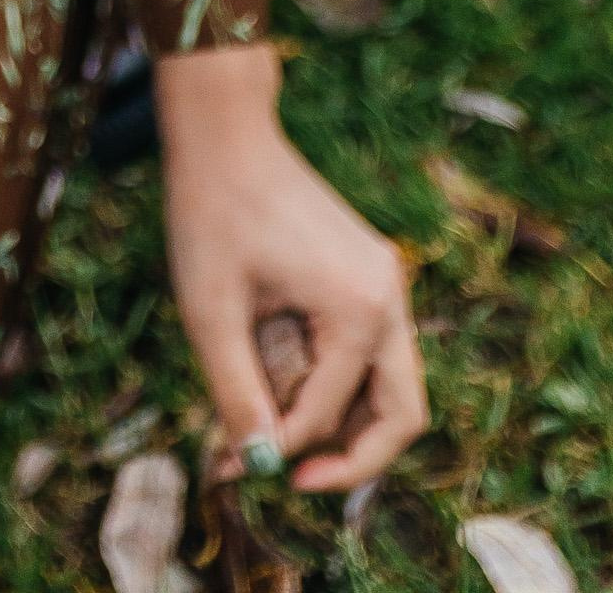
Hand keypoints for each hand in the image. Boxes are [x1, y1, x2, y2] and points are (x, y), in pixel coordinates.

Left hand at [155, 47, 425, 494]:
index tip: (233, 464)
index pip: (329, 413)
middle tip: (295, 478)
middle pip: (402, 414)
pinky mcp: (370, 273)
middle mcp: (389, 298)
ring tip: (280, 429)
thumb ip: (236, 393)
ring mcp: (386, 282)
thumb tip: (255, 464)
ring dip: (345, 419)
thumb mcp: (210, 311)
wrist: (225, 134)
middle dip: (352, 457)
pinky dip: (338, 379)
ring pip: (391, 385)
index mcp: (359, 308)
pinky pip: (371, 349)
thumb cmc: (212, 214)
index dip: (281, 447)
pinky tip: (284, 379)